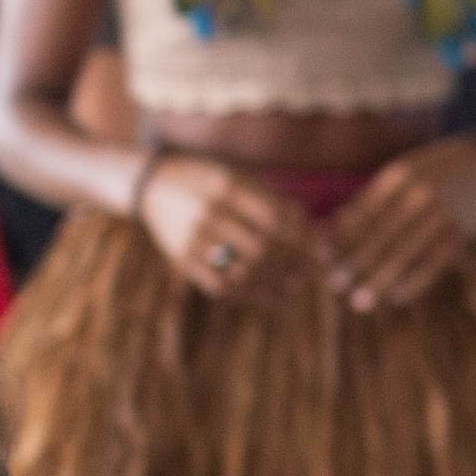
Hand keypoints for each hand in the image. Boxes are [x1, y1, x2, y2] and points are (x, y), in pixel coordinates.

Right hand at [138, 152, 312, 301]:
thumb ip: (275, 200)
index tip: (323, 251)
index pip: (274, 220)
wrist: (152, 185)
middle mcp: (208, 214)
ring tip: (295, 289)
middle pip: (260, 250)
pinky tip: (270, 298)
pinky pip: (218, 287)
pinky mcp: (181, 260)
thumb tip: (314, 229)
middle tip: (311, 273)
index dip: (303, 240)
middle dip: (292, 265)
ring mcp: (191, 239)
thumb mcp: (241, 177)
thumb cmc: (210, 180)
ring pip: (241, 273)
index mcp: (227, 188)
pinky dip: (248, 296)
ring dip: (274, 286)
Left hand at [326, 135, 475, 312]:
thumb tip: (328, 231)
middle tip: (334, 284)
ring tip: (359, 302)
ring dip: (380, 280)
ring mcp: (443, 214)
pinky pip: (435, 263)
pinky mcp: (461, 233)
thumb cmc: (429, 172)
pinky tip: (397, 298)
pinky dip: (416, 282)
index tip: (322, 256)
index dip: (341, 235)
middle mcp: (420, 194)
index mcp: (399, 177)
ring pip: (406, 253)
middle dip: (356, 262)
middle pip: (382, 235)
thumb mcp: (400, 174)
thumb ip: (371, 200)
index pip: (364, 211)